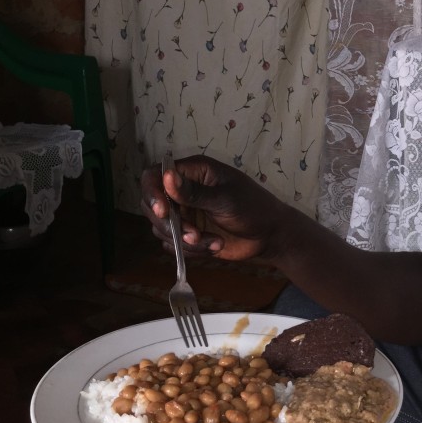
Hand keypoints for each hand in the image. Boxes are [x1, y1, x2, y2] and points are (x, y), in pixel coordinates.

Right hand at [140, 154, 285, 261]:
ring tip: (215, 242)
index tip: (162, 212)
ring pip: (161, 229)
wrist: (270, 235)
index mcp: (193, 172)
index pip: (154, 175)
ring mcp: (184, 214)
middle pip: (152, 206)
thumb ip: (194, 192)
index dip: (152, 192)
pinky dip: (192, 251)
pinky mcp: (187, 234)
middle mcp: (183, 191)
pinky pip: (173, 246)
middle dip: (171, 225)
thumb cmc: (253, 208)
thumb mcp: (225, 199)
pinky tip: (215, 246)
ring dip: (186, 241)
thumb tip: (166, 176)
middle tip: (194, 235)